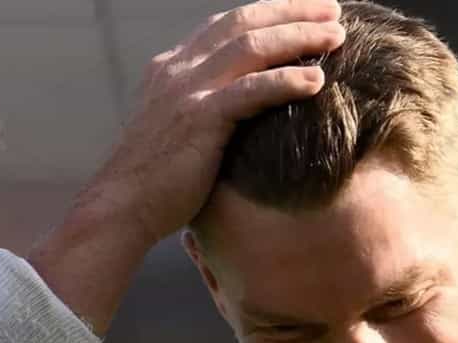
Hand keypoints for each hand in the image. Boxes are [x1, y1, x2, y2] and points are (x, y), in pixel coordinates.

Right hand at [74, 0, 345, 243]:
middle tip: (333, 10)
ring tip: (336, 36)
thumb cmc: (153, 183)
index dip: (268, 13)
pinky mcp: (199, 118)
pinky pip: (252, 89)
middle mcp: (177, 70)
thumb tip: (241, 114)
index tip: (305, 12)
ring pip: (252, 46)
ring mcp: (187, 91)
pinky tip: (316, 80)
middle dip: (292, 12)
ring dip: (299, 37)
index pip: (225, 25)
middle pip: (243, 22)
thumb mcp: (174, 131)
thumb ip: (201, 110)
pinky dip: (287, 80)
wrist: (121, 209)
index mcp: (170, 69)